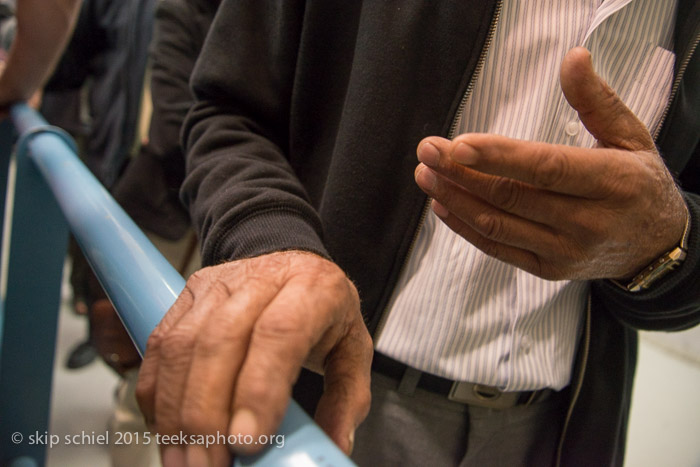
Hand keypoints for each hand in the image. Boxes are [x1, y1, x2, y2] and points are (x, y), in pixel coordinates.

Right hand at [136, 251, 371, 465]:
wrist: (289, 260)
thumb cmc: (321, 307)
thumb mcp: (352, 347)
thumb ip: (348, 398)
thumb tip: (334, 445)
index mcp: (311, 289)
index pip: (279, 334)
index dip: (258, 389)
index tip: (248, 442)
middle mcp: (259, 281)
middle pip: (220, 343)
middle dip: (208, 415)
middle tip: (210, 465)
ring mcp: (217, 285)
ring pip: (182, 346)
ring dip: (176, 412)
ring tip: (184, 460)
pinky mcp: (186, 295)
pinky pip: (160, 345)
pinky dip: (155, 393)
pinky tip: (166, 429)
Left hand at [414, 47, 687, 280]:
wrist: (656, 246)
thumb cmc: (639, 184)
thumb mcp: (631, 137)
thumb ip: (597, 101)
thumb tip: (573, 58)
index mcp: (612, 183)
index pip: (545, 168)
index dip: (498, 157)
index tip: (457, 144)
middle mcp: (588, 223)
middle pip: (511, 197)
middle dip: (461, 173)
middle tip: (428, 150)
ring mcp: (565, 251)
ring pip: (498, 226)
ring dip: (455, 199)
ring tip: (426, 175)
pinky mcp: (548, 270)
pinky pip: (498, 249)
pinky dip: (466, 228)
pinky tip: (442, 205)